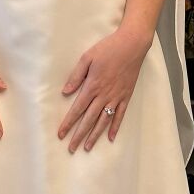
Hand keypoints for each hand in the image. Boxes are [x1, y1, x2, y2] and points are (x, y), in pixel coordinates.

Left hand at [58, 26, 151, 152]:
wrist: (132, 45)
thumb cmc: (108, 49)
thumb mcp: (87, 58)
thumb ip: (76, 76)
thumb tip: (65, 92)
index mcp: (92, 86)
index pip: (77, 109)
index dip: (68, 123)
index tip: (61, 134)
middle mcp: (104, 95)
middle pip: (89, 120)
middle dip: (79, 135)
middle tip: (71, 148)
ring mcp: (116, 97)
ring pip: (104, 121)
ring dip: (95, 135)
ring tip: (87, 147)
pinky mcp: (126, 96)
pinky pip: (120, 115)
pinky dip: (115, 127)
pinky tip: (110, 138)